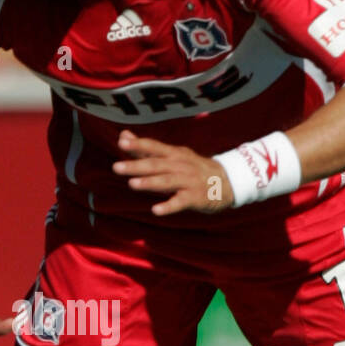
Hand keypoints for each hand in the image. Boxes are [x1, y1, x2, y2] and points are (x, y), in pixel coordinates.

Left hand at [111, 130, 232, 215]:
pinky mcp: (194, 198)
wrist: (228, 182)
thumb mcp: (173, 155)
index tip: (121, 142)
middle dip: (136, 166)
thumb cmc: (193, 168)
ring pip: (166, 181)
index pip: (154, 147)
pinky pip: (180, 202)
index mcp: (174, 154)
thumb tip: (122, 135)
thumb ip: (145, 148)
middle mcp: (180, 165)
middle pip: (156, 165)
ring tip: (132, 184)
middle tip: (116, 167)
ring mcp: (188, 181)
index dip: (138, 144)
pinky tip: (156, 210)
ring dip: (149, 182)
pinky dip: (169, 206)